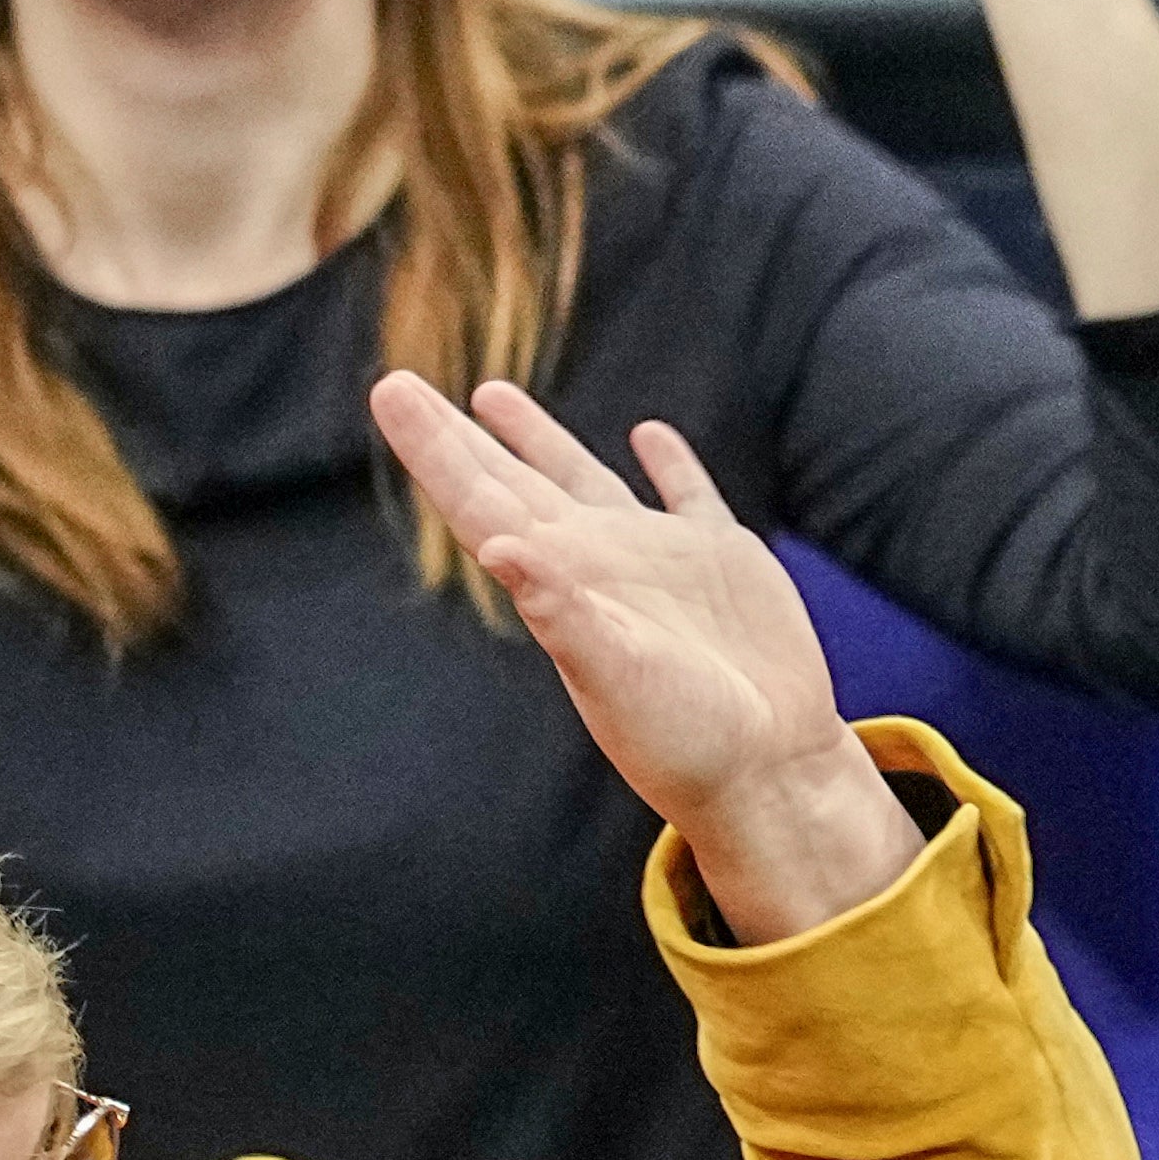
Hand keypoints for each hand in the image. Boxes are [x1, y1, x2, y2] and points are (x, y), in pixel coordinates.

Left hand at [365, 371, 913, 941]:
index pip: (478, 501)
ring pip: (582, 478)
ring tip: (490, 395)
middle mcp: (596, 563)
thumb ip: (562, 614)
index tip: (390, 393)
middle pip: (511, 481)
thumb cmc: (686, 740)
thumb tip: (499, 547)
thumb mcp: (617, 680)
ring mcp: (658, 558)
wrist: (768, 770)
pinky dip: (668, 462)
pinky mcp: (721, 559)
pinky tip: (649, 436)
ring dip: (535, 438)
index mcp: (560, 584)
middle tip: (402, 388)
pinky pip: (687, 493)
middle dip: (458, 436)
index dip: (433, 448)